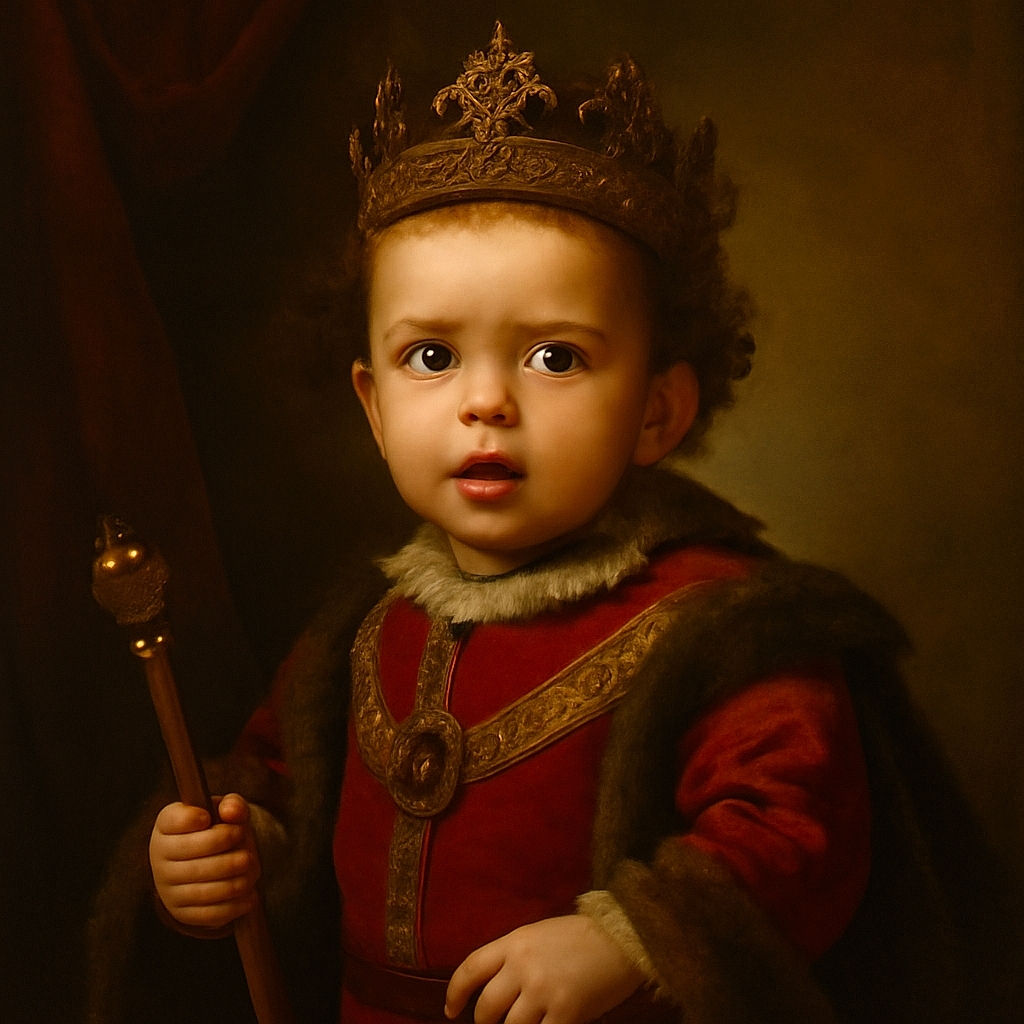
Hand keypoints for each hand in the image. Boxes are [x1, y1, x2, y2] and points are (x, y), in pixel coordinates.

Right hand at [149, 793, 260, 930]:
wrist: (205, 860)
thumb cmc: (217, 829)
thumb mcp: (225, 811)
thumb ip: (232, 804)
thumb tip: (231, 811)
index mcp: (166, 825)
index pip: (174, 821)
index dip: (194, 818)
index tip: (211, 818)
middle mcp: (160, 857)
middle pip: (193, 858)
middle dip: (227, 856)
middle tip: (248, 854)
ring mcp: (167, 887)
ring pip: (202, 889)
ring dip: (234, 881)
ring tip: (250, 871)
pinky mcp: (180, 912)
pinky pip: (208, 914)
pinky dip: (233, 905)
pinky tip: (249, 894)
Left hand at [445, 915, 644, 1023]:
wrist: (621, 937)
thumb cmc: (579, 936)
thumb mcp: (538, 935)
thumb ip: (513, 958)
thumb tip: (492, 989)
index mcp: (514, 943)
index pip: (471, 969)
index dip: (455, 993)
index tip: (451, 1010)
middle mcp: (523, 967)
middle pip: (486, 1008)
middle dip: (485, 1022)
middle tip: (494, 1023)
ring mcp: (543, 992)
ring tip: (522, 1023)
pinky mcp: (566, 1013)